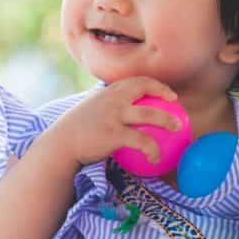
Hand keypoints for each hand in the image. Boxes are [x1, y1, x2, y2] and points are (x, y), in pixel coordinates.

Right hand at [46, 76, 181, 166]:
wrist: (61, 144)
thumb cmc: (77, 131)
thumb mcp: (92, 111)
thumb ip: (108, 108)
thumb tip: (127, 117)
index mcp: (109, 92)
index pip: (136, 80)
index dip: (155, 85)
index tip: (169, 95)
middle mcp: (112, 99)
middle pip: (144, 89)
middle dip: (164, 94)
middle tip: (177, 107)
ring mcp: (114, 115)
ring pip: (149, 115)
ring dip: (167, 121)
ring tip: (176, 129)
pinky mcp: (113, 134)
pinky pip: (141, 141)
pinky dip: (152, 149)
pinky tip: (156, 159)